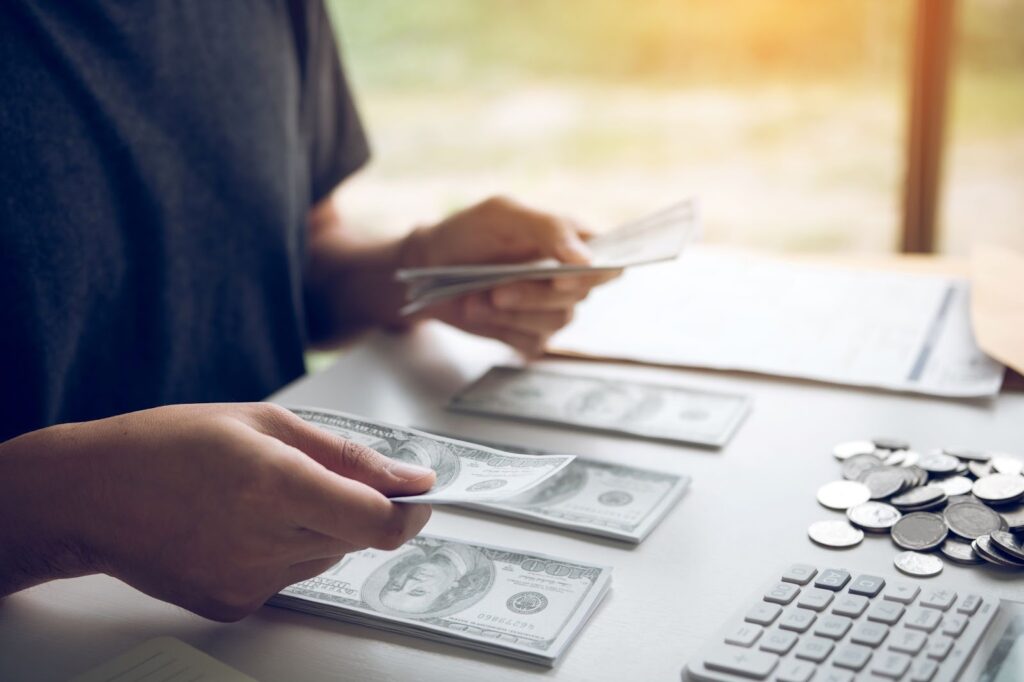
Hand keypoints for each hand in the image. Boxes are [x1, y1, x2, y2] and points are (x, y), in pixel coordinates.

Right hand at [0, 403, 433, 620]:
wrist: (91, 494)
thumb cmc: (168, 445)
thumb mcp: (265, 422)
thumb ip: (347, 455)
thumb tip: (409, 477)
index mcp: (276, 486)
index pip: (379, 522)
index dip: (410, 511)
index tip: (419, 495)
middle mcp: (265, 542)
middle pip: (355, 538)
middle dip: (355, 507)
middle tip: (312, 477)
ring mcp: (248, 581)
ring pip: (325, 555)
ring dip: (317, 527)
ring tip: (261, 496)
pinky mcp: (233, 604)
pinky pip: (289, 576)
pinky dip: (283, 549)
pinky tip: (240, 524)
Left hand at [403, 196, 619, 355]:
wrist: (428, 269)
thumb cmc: (469, 233)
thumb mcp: (504, 214)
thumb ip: (549, 229)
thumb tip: (587, 260)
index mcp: (572, 243)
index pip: (609, 263)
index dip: (596, 274)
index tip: (562, 280)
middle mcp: (568, 278)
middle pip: (579, 296)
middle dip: (534, 295)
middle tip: (497, 290)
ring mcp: (550, 309)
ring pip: (556, 321)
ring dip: (513, 313)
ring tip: (478, 299)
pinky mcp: (530, 334)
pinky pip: (533, 342)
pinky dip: (503, 330)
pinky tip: (479, 311)